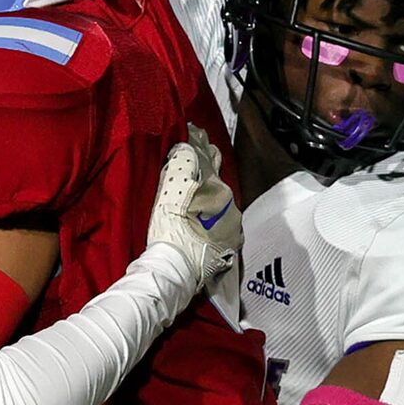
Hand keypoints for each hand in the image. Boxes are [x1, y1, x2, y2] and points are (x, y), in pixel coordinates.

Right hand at [147, 126, 241, 294]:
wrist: (175, 271)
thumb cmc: (171, 230)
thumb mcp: (171, 190)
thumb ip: (181, 163)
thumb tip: (187, 147)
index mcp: (218, 189)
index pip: (209, 159)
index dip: (199, 145)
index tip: (193, 134)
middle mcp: (232, 207)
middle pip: (217, 183)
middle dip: (206, 174)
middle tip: (193, 164)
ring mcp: (232, 230)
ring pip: (221, 206)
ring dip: (209, 200)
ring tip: (195, 201)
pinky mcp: (227, 251)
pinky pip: (222, 228)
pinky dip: (212, 223)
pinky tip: (202, 226)